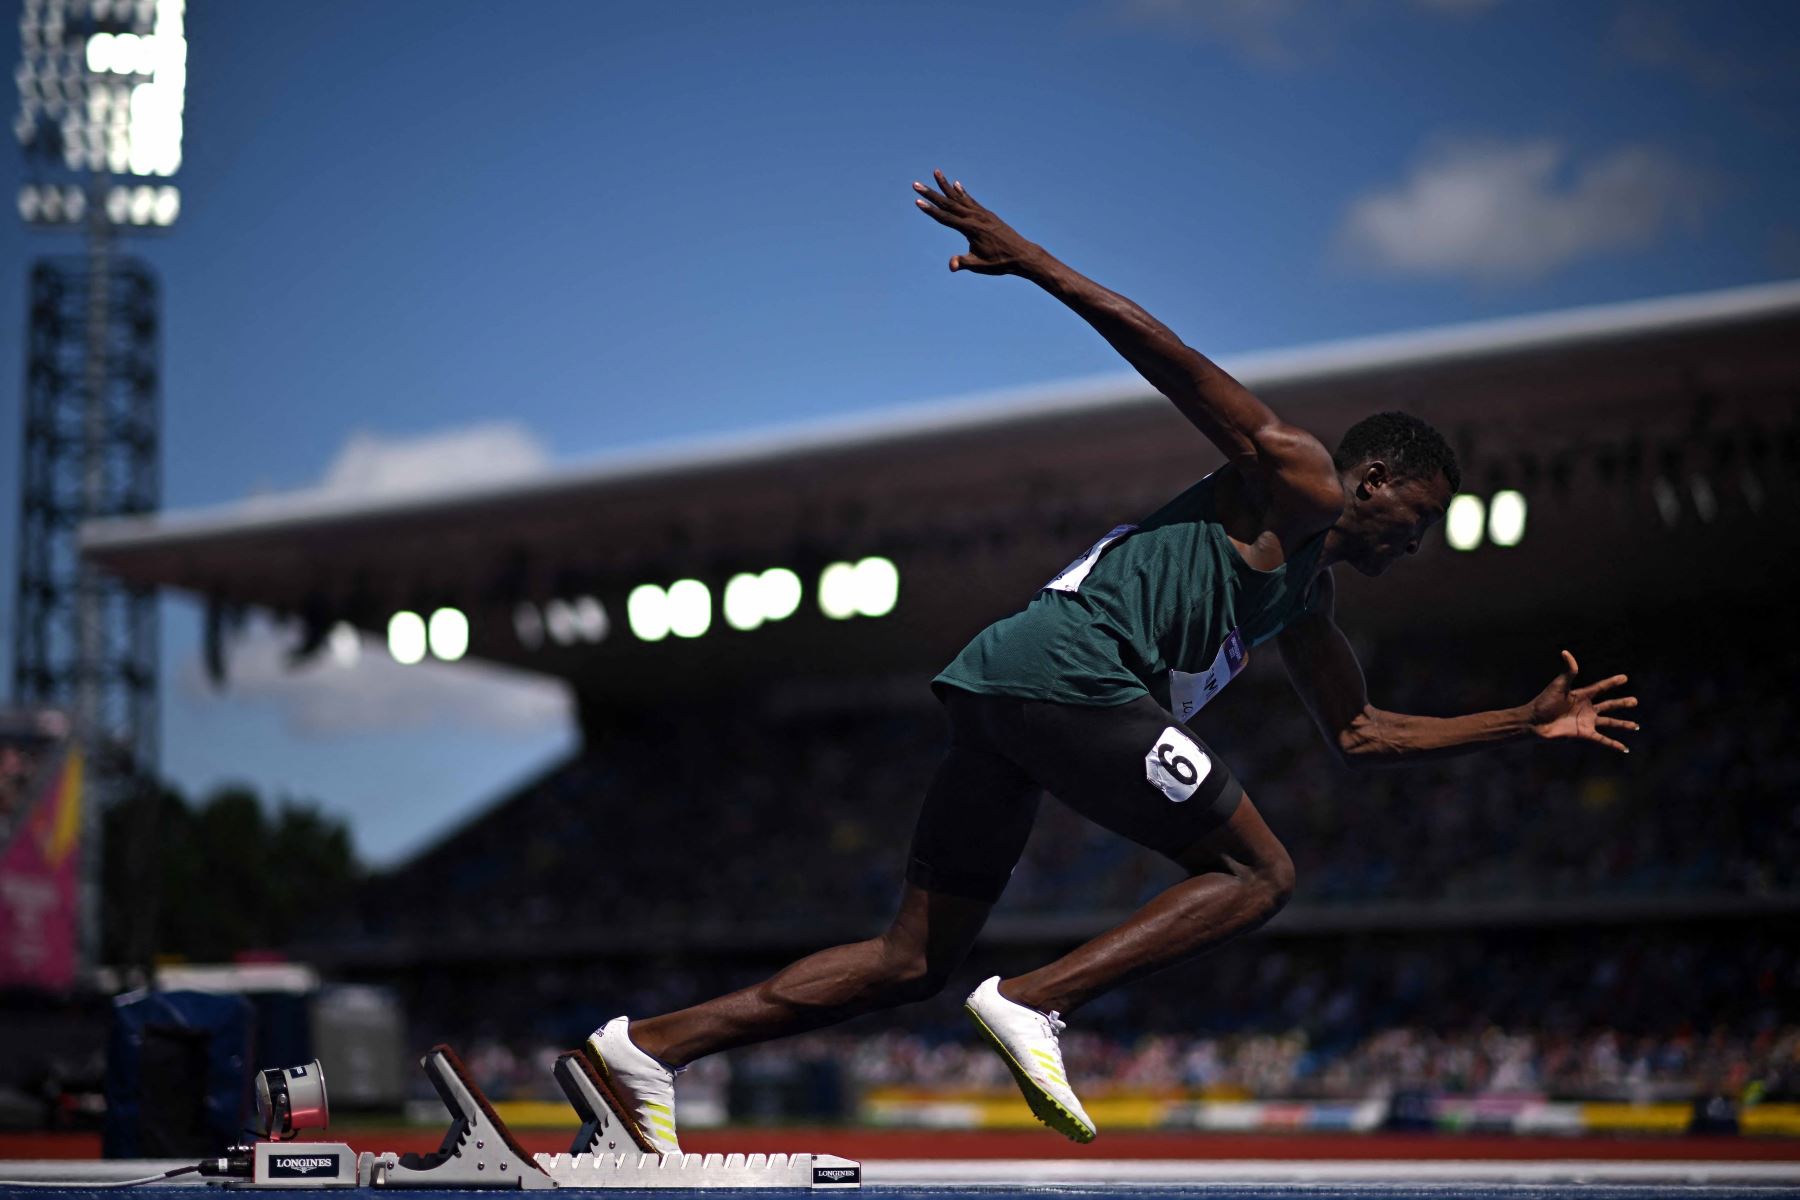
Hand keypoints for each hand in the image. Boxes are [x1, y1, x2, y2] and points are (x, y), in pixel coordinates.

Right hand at [912, 170, 1037, 275]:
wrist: (1022, 254)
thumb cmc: (999, 262)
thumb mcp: (980, 266)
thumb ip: (964, 263)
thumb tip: (952, 266)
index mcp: (971, 229)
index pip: (945, 218)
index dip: (930, 210)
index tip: (917, 201)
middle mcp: (975, 217)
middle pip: (948, 203)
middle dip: (931, 193)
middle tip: (916, 184)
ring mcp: (981, 213)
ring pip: (959, 197)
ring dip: (945, 185)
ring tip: (936, 172)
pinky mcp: (987, 214)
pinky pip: (971, 200)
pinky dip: (962, 192)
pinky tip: (956, 184)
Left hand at [1528, 650, 1638, 752]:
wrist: (1534, 722)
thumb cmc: (1543, 702)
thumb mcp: (1558, 685)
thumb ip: (1567, 671)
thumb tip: (1566, 652)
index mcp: (1581, 695)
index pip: (1601, 687)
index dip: (1612, 683)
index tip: (1624, 678)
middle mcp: (1586, 708)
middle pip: (1609, 705)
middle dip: (1622, 703)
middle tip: (1635, 701)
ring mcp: (1586, 722)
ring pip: (1609, 722)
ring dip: (1623, 724)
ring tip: (1636, 726)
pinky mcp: (1584, 734)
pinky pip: (1602, 739)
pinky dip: (1613, 744)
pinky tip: (1624, 748)